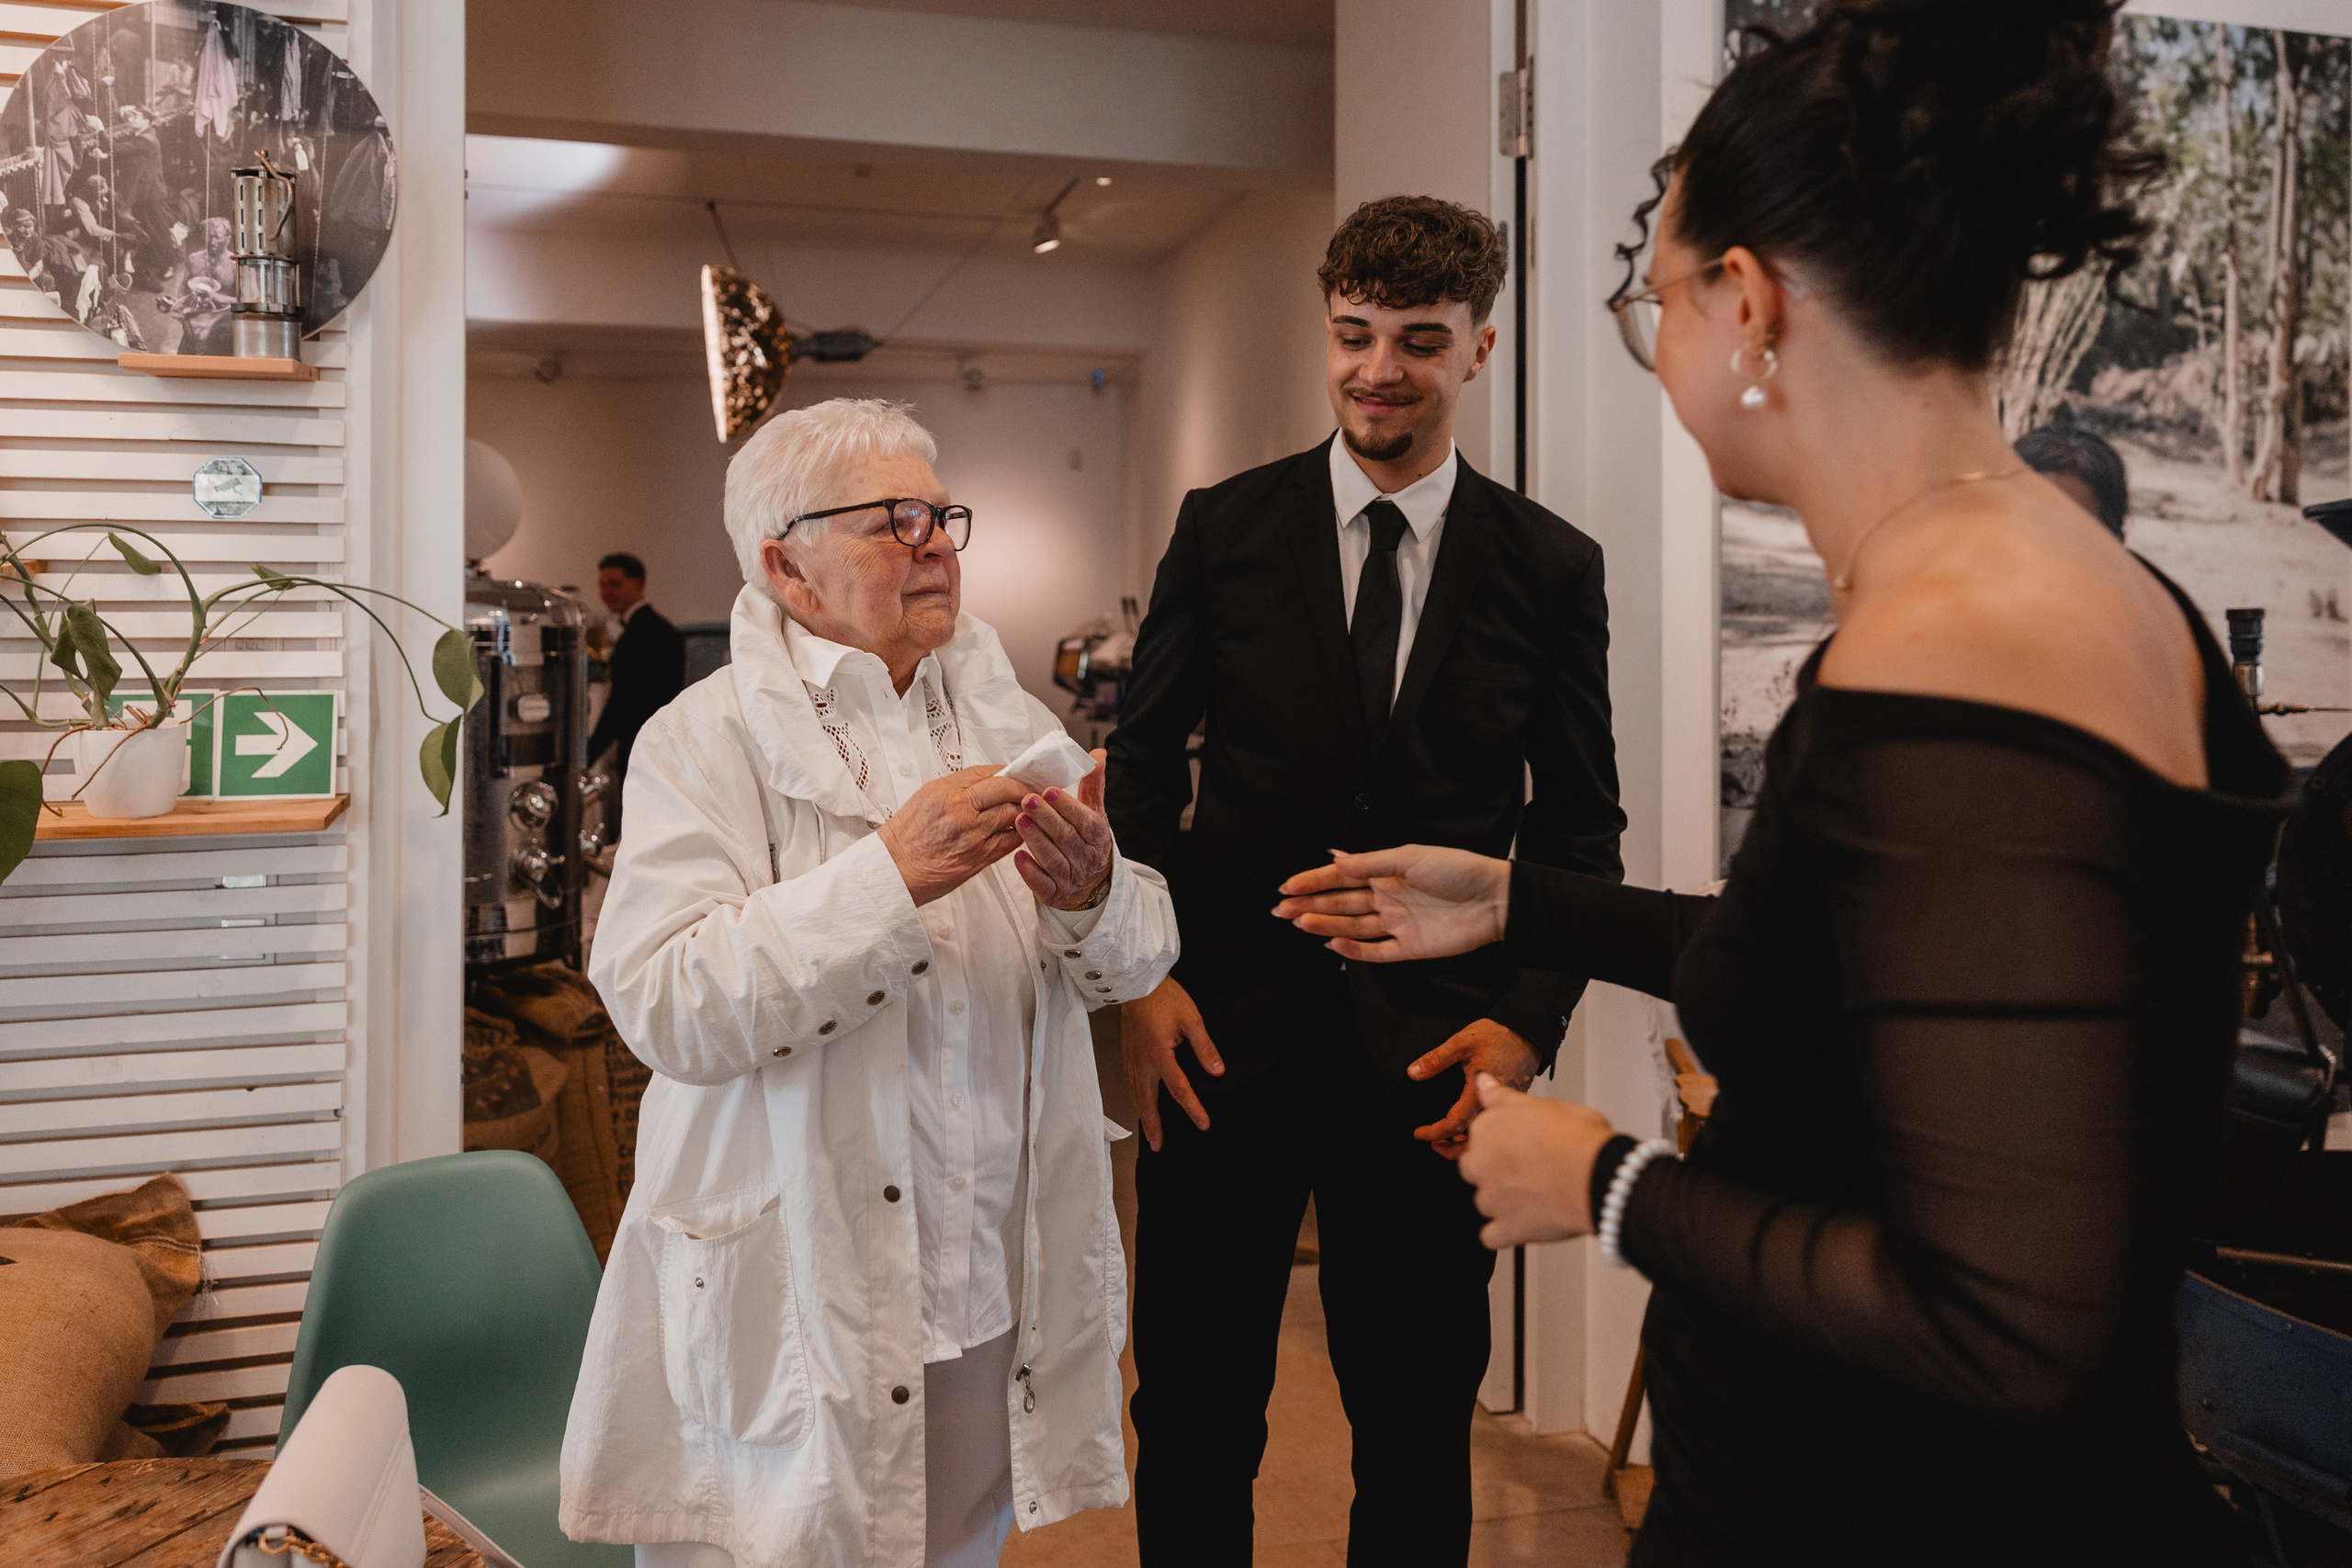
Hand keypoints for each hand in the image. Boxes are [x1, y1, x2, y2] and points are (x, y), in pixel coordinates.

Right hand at [877, 764, 1027, 905]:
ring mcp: (971, 833)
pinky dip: (1018, 834)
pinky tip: (1018, 832)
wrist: (893, 870)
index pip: (985, 772)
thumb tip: (985, 784)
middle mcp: (958, 809)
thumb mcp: (925, 800)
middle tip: (1029, 791)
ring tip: (1026, 812)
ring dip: (1023, 812)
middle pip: (1004, 789)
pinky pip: (1009, 840)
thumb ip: (955, 790)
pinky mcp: (978, 857)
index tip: (1015, 774)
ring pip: (1011, 814)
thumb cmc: (905, 838)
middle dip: (1021, 789)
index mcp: (943, 791)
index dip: (1006, 772)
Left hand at [1011, 749, 1114, 909]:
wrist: (1091, 886)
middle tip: (1027, 800)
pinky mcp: (1054, 893)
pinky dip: (1029, 871)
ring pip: (1052, 857)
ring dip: (1035, 839)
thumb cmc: (1087, 843)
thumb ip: (1092, 786)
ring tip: (1019, 820)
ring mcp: (1070, 877)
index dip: (1068, 805)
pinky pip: (1041, 883)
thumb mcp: (1094, 814)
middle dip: (1046, 817)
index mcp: (1097, 837)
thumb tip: (1097, 755)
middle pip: (1065, 836)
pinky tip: (1018, 856)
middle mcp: (1085, 858)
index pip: (1084, 820)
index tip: (1050, 790)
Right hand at [1121, 976, 1223, 1150]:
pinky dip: (1135, 1099)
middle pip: (1148, 1101)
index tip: (1203, 1124)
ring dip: (1143, 1116)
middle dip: (1154, 1125)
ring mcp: (1131, 1058)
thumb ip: (1204, 1048)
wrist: (1137, 983)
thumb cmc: (1166, 998)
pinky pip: (1130, 1083)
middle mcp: (1141, 1062)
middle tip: (1158, 1147)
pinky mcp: (1126, 1054)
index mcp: (1159, 1054)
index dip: (1192, 1108)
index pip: (1179, 1089)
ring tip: (1150, 1134)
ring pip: (1136, 1094)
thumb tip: (1217, 1072)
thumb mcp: (1192, 1020)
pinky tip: (1140, 1105)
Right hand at [1272, 844, 1510, 961]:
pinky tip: (1332, 942)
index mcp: (1387, 873)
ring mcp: (1397, 924)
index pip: (1342, 876)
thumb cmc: (1456, 869)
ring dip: (1325, 923)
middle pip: (1341, 902)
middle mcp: (1388, 898)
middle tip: (1281, 910)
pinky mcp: (1409, 948)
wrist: (1495, 900)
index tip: (1287, 887)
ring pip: (1352, 926)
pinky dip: (1353, 949)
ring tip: (1300, 923)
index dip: (1314, 881)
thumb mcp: (1409, 857)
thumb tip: (1333, 858)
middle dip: (1310, 905)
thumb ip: (1370, 863)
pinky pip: (1375, 951)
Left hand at [1407, 1019, 1537, 1160]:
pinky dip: (1481, 1131)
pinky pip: (1497, 1125)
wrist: (1529, 1031)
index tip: (1421, 1133)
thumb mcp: (1461, 1042)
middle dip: (1451, 1146)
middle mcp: (1495, 1103)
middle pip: (1473, 1138)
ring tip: (1450, 1139)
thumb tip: (1414, 1072)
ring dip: (1467, 1141)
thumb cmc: (1501, 1035)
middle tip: (1434, 1143)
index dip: (1435, 1133)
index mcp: (1479, 1092)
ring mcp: (1506, 1104)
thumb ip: (1436, 1059)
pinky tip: (1472, 1127)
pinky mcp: (1513, 1101)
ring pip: (1486, 1134)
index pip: (1455, 1124)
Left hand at [1457, 1074, 1617, 1247]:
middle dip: (1494, 1169)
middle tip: (1528, 1167)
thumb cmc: (1579, 1139)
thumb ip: (1504, 1097)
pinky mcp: (1507, 1229)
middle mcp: (1482, 1164)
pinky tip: (1522, 1223)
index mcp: (1488, 1130)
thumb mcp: (1542, 1104)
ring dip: (1501, 1200)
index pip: (1479, 1133)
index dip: (1503, 1138)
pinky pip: (1492, 1236)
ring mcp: (1493, 1199)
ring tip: (1534, 1194)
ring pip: (1484, 1201)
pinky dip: (1504, 1232)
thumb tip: (1482, 1081)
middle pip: (1474, 1168)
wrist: (1599, 1177)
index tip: (1521, 1141)